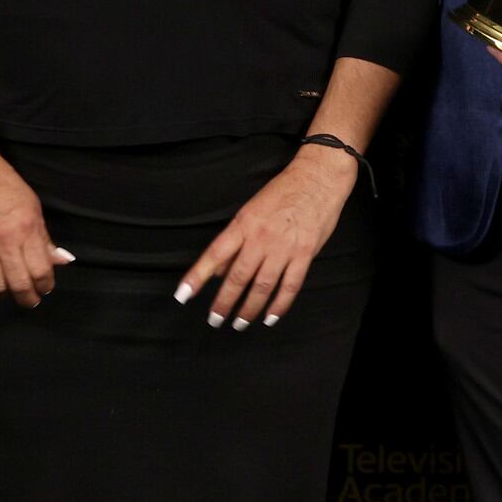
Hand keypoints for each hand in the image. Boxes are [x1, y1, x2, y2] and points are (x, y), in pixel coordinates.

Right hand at [0, 130, 68, 306]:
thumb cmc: (3, 183)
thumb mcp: (32, 206)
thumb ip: (44, 238)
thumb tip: (61, 260)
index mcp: (26, 228)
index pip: (41, 270)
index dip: (46, 284)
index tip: (46, 286)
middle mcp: (4, 240)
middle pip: (19, 283)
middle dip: (28, 297)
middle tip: (31, 299)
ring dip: (6, 294)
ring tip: (11, 290)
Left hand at [177, 142, 358, 328]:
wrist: (318, 178)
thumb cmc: (283, 191)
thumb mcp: (251, 210)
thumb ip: (235, 241)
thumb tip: (217, 268)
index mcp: (243, 224)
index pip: (214, 254)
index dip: (197, 276)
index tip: (183, 294)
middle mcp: (260, 238)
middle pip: (237, 277)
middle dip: (224, 302)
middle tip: (215, 319)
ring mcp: (284, 248)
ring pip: (262, 286)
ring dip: (249, 308)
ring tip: (240, 323)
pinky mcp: (304, 254)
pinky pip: (290, 286)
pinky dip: (279, 305)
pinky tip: (271, 317)